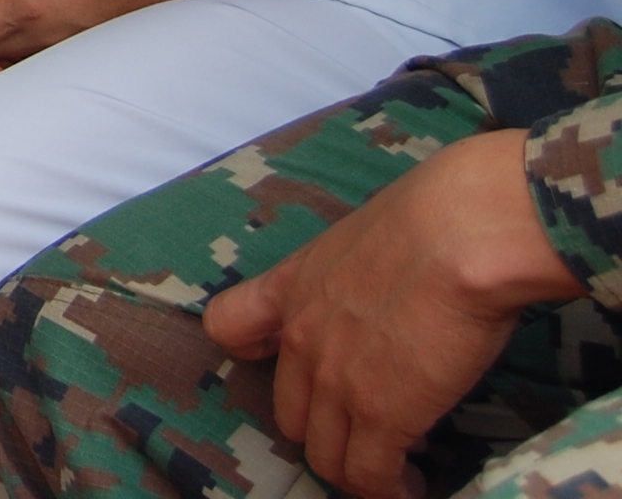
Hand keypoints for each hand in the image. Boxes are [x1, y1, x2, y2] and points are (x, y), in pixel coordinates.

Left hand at [203, 130, 579, 498]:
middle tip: (368, 434)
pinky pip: (369, 476)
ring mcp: (336, 382)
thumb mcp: (368, 232)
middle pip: (289, 413)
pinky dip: (388, 490)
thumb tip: (397, 287)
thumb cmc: (434, 216)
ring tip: (394, 475)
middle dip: (325, 431)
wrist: (459, 231)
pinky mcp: (381, 416)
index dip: (251, 351)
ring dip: (358, 473)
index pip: (229, 326)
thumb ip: (360, 271)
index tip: (283, 361)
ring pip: (326, 456)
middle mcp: (302, 339)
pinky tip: (412, 488)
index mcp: (293, 287)